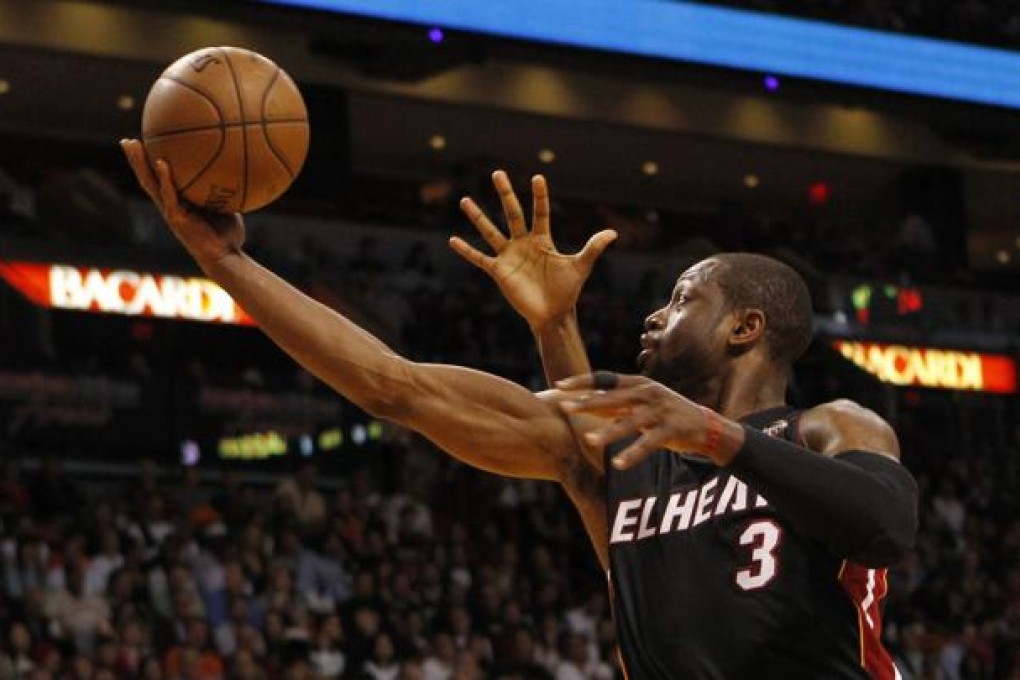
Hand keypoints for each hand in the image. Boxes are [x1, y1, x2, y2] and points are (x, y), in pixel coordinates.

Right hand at [120, 139, 244, 267]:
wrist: (226, 257)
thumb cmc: (228, 234)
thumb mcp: (226, 206)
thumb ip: (223, 189)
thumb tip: (235, 166)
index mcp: (178, 203)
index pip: (159, 180)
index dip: (150, 164)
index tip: (145, 144)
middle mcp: (170, 206)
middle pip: (148, 179)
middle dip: (136, 161)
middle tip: (127, 141)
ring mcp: (171, 212)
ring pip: (150, 184)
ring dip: (140, 165)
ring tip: (132, 146)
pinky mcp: (176, 219)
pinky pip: (169, 195)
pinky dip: (165, 179)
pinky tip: (161, 163)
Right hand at [450, 170, 616, 328]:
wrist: (553, 314)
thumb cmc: (567, 291)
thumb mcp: (581, 266)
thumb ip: (593, 248)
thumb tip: (612, 233)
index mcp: (542, 240)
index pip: (540, 212)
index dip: (539, 196)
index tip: (537, 177)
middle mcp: (523, 244)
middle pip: (512, 213)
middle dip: (505, 193)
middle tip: (497, 173)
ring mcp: (509, 256)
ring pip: (490, 231)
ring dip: (478, 217)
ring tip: (464, 201)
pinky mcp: (499, 272)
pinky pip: (479, 259)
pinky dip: (466, 251)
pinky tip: (452, 240)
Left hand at [556, 373, 724, 468]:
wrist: (704, 425)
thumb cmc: (664, 414)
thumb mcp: (640, 404)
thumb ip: (615, 404)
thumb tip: (584, 404)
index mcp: (638, 383)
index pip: (605, 379)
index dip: (582, 382)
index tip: (560, 385)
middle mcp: (648, 393)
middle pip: (614, 397)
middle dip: (589, 403)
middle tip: (566, 408)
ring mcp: (661, 411)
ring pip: (630, 422)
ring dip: (610, 432)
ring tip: (590, 440)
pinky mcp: (672, 429)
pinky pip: (649, 443)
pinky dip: (634, 454)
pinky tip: (619, 464)